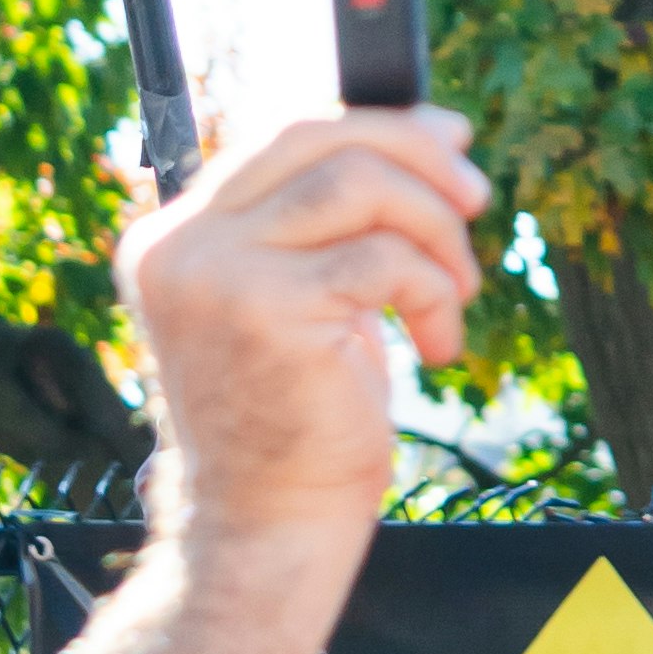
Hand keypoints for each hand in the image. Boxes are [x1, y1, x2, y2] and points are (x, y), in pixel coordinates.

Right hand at [122, 107, 489, 555]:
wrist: (268, 527)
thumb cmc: (299, 419)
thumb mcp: (301, 296)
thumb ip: (329, 220)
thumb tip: (433, 131)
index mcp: (175, 236)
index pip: (285, 138)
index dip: (379, 126)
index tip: (450, 140)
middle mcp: (179, 244)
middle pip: (316, 136)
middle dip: (416, 153)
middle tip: (477, 196)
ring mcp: (215, 272)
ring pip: (359, 182)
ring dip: (434, 227)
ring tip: (458, 289)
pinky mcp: (266, 307)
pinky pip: (386, 257)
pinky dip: (435, 291)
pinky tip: (439, 346)